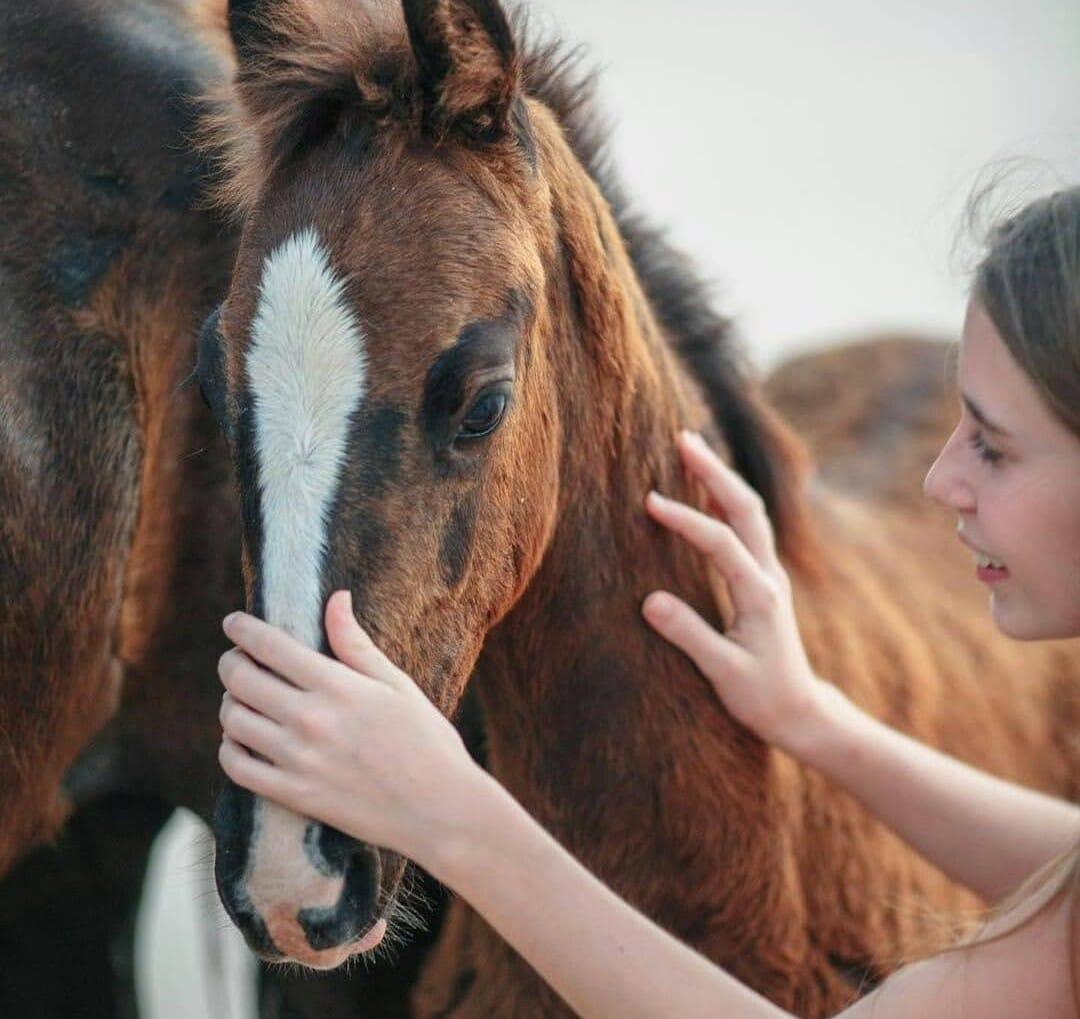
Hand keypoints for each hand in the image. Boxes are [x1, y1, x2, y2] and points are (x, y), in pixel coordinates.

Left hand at [217, 592, 484, 866]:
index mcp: (337, 686)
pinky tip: (241, 739)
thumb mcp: (397, 684)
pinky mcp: (293, 796)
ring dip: (230, 702)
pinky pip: (238, 767)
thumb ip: (356, 644)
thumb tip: (336, 598)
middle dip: (231, 661)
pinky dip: (230, 747)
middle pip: (241, 680)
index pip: (269, 646)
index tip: (234, 623)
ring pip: (233, 721)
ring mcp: (298, 761)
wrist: (439, 809)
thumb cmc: (426, 741)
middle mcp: (310, 720)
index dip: (242, 629)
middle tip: (236, 658)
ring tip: (242, 698)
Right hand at [642, 431, 824, 754]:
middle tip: (683, 438)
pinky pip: (746, 528)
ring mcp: (769, 574)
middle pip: (746, 508)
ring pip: (749, 512)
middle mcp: (769, 576)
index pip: (721, 543)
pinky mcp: (763, 580)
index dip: (685, 520)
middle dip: (714, 471)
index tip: (650, 502)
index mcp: (759, 594)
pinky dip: (725, 501)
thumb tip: (649, 600)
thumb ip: (689, 635)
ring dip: (721, 479)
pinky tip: (706, 492)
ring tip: (690, 450)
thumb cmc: (763, 697)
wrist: (801, 712)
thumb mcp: (724, 672)